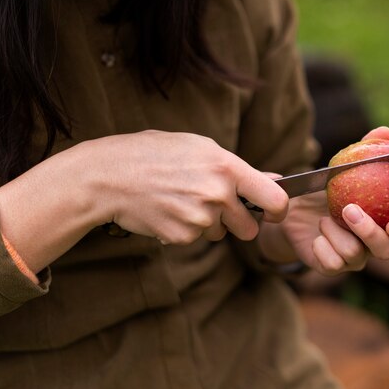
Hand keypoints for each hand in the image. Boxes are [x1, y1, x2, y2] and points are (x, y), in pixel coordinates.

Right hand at [92, 130, 288, 243]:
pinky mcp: (183, 237)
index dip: (279, 211)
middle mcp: (218, 195)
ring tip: (182, 200)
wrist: (109, 175)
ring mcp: (200, 218)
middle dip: (237, 221)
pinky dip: (186, 230)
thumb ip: (239, 169)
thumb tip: (276, 181)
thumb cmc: (155, 154)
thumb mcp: (200, 148)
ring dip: (209, 224)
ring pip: (221, 234)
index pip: (275, 199)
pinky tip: (168, 210)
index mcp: (227, 167)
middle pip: (249, 227)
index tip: (273, 213)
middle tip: (214, 204)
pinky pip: (196, 239)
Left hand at [260, 126, 388, 275]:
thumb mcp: (344, 168)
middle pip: (387, 251)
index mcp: (387, 225)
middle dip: (369, 232)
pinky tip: (317, 235)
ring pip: (355, 255)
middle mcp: (375, 246)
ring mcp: (354, 260)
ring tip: (324, 218)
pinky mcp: (332, 267)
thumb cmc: (328, 189)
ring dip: (335, 232)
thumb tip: (385, 131)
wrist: (294, 207)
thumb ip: (367, 152)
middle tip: (350, 211)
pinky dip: (321, 245)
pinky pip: (332, 263)